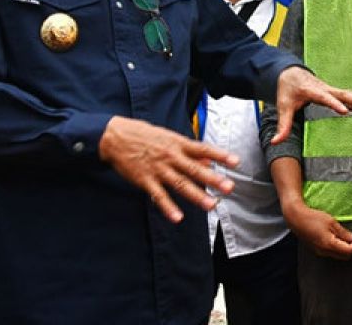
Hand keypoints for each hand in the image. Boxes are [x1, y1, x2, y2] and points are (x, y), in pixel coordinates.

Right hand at [98, 116, 239, 223]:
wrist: (115, 137)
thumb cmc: (144, 135)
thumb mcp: (168, 137)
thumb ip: (189, 149)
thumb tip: (208, 158)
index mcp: (177, 144)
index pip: (203, 149)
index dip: (220, 155)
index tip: (236, 162)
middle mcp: (171, 156)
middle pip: (195, 169)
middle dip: (213, 179)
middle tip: (229, 188)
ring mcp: (158, 169)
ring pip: (180, 184)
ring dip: (196, 195)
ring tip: (211, 205)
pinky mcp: (145, 180)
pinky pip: (158, 196)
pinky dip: (168, 207)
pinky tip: (178, 217)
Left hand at [271, 66, 351, 144]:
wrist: (291, 73)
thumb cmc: (287, 89)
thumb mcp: (283, 106)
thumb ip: (282, 125)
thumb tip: (275, 142)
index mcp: (312, 90)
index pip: (324, 97)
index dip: (334, 103)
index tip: (345, 111)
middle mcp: (325, 89)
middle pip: (344, 94)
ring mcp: (332, 90)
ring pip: (350, 95)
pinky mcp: (335, 94)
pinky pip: (350, 98)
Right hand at [284, 200, 351, 259]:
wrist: (296, 218)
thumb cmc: (313, 217)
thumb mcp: (331, 222)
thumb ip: (344, 233)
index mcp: (330, 245)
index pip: (349, 251)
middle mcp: (325, 252)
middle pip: (344, 256)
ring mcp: (319, 252)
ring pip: (337, 255)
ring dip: (345, 248)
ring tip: (348, 237)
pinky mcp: (316, 249)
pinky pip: (330, 252)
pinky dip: (337, 248)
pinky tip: (337, 238)